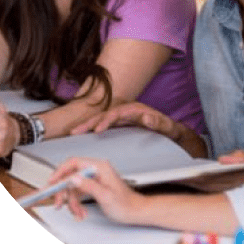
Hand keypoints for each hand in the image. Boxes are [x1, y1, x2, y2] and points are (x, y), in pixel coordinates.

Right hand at [49, 157, 146, 224]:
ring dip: (71, 201)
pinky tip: (80, 212)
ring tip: (77, 213)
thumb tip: (73, 179)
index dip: (60, 171)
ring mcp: (94, 178)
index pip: (74, 162)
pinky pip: (78, 192)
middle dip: (63, 191)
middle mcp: (96, 170)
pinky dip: (76, 203)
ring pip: (73, 186)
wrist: (135, 211)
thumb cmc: (125, 204)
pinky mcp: (93, 186)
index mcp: (100, 167)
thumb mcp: (105, 196)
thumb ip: (88, 186)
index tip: (51, 182)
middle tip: (60, 203)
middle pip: (70, 175)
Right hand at [70, 102, 207, 157]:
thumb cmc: (167, 127)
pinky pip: (104, 124)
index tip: (98, 130)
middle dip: (90, 121)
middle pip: (105, 114)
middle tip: (75, 130)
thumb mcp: (166, 126)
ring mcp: (122, 116)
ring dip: (88, 124)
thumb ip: (157, 122)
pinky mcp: (120, 123)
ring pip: (102, 119)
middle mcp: (127, 110)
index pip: (117, 113)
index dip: (107, 120)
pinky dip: (93, 128)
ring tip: (73, 132)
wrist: (170, 128)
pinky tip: (83, 134)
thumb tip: (147, 117)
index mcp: (135, 109)